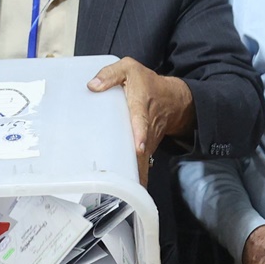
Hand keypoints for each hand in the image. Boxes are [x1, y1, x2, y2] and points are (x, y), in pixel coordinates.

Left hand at [87, 57, 194, 184]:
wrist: (172, 99)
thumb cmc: (147, 84)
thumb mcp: (130, 69)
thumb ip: (111, 74)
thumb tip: (93, 85)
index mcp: (139, 105)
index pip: (140, 120)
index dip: (140, 133)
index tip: (139, 146)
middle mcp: (144, 126)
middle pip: (140, 148)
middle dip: (134, 165)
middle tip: (126, 183)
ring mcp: (145, 139)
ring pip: (140, 160)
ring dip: (134, 176)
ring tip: (123, 195)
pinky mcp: (144, 148)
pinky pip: (139, 164)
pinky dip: (134, 178)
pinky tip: (125, 192)